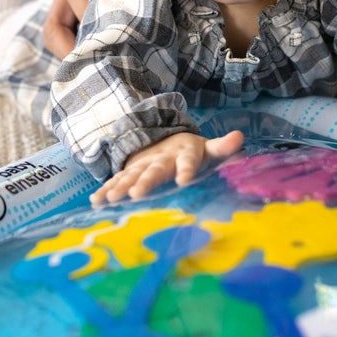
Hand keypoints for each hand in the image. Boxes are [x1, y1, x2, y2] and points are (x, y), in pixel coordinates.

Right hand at [90, 129, 244, 205]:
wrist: (164, 141)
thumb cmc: (191, 152)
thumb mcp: (207, 149)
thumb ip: (222, 146)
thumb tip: (240, 136)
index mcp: (184, 153)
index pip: (187, 161)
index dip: (186, 169)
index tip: (184, 181)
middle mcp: (161, 158)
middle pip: (154, 170)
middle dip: (145, 182)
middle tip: (137, 194)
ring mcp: (143, 165)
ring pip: (131, 176)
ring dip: (121, 187)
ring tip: (112, 199)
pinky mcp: (130, 172)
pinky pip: (117, 181)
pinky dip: (106, 190)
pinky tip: (96, 201)